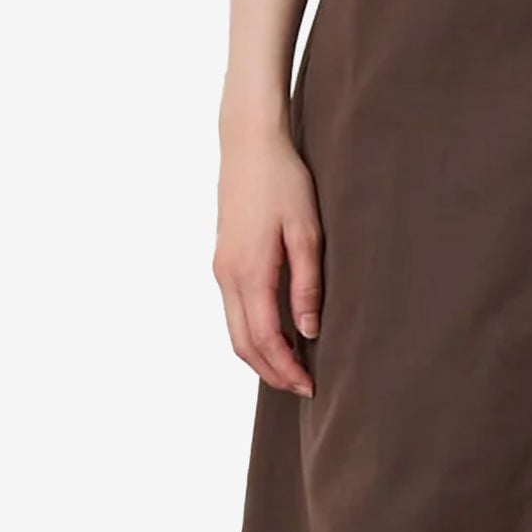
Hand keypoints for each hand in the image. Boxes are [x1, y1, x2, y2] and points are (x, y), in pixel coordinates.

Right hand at [215, 126, 322, 394]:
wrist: (249, 143)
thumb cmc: (283, 181)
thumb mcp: (307, 231)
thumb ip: (307, 284)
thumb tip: (308, 332)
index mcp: (249, 271)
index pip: (264, 338)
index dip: (287, 368)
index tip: (311, 385)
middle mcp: (227, 276)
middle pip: (242, 344)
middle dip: (271, 372)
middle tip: (302, 387)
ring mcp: (220, 268)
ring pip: (234, 330)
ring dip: (260, 356)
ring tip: (292, 368)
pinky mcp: (223, 260)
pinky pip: (233, 311)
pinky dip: (252, 333)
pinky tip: (277, 335)